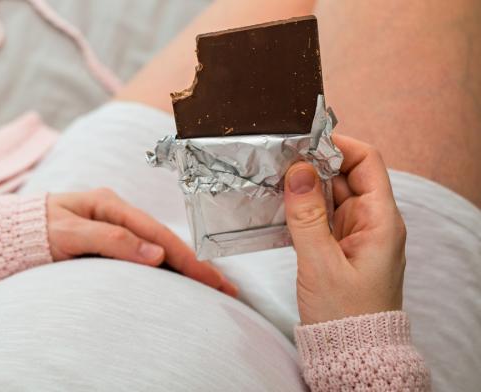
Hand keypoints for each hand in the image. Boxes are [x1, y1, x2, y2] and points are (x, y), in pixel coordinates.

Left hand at [46, 188, 237, 296]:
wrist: (7, 235)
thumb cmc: (33, 232)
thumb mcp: (68, 234)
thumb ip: (109, 240)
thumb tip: (155, 255)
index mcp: (110, 204)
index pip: (159, 235)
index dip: (189, 259)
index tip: (213, 280)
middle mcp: (116, 213)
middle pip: (164, 241)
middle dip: (195, 265)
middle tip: (225, 289)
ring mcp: (113, 226)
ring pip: (156, 248)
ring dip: (183, 268)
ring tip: (210, 287)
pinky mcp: (108, 240)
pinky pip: (142, 254)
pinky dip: (163, 268)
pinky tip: (176, 280)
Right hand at [284, 135, 405, 324]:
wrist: (351, 352)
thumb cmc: (345, 313)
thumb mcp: (320, 264)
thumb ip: (307, 216)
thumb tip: (297, 171)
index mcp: (380, 220)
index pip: (366, 162)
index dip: (337, 145)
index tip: (303, 141)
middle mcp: (371, 221)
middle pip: (345, 175)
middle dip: (313, 164)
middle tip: (278, 159)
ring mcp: (355, 234)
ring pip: (330, 194)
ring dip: (304, 186)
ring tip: (272, 179)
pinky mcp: (340, 247)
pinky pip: (321, 216)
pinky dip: (302, 207)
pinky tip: (279, 206)